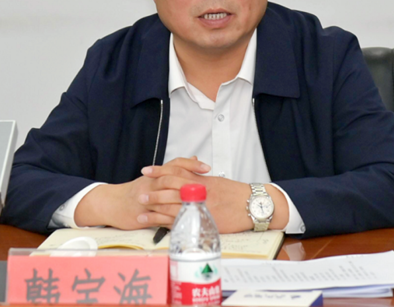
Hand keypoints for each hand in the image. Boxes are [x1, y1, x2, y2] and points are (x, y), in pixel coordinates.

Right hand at [74, 157, 208, 228]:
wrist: (113, 203)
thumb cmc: (137, 190)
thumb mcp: (155, 177)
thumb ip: (176, 169)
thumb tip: (194, 159)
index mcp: (156, 175)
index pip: (175, 164)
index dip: (191, 165)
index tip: (206, 167)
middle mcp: (151, 184)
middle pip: (171, 178)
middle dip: (190, 181)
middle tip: (207, 185)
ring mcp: (146, 198)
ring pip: (164, 197)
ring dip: (181, 200)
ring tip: (198, 202)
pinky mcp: (142, 214)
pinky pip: (157, 216)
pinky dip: (169, 218)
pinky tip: (182, 220)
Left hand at [142, 161, 289, 233]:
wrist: (253, 205)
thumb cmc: (237, 194)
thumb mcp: (218, 181)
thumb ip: (201, 178)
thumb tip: (188, 173)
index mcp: (202, 180)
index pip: (176, 171)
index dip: (159, 170)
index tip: (147, 170)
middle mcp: (199, 192)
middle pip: (170, 187)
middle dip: (153, 189)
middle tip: (140, 190)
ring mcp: (200, 207)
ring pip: (172, 205)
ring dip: (155, 206)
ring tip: (141, 208)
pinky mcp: (202, 221)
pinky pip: (180, 221)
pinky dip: (165, 222)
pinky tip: (154, 223)